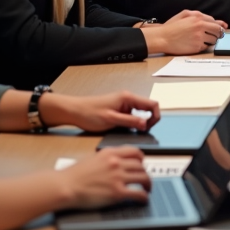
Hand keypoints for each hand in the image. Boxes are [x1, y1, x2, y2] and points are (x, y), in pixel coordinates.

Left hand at [40, 91, 160, 132]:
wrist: (74, 111)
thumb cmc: (89, 113)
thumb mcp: (111, 119)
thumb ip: (130, 121)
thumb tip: (145, 124)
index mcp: (128, 98)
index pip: (152, 104)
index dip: (156, 116)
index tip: (151, 128)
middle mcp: (127, 99)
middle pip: (148, 108)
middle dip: (149, 120)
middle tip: (142, 132)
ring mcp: (123, 104)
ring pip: (141, 113)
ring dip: (140, 122)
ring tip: (134, 132)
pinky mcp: (119, 110)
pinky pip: (132, 116)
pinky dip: (133, 123)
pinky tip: (126, 130)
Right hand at [56, 147, 151, 209]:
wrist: (65, 186)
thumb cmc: (73, 175)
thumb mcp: (92, 158)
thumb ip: (106, 159)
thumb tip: (116, 163)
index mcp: (110, 153)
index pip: (135, 152)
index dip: (142, 159)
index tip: (142, 164)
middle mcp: (116, 163)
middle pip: (141, 166)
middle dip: (144, 173)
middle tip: (144, 179)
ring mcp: (118, 177)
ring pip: (143, 178)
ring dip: (148, 184)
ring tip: (147, 189)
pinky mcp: (117, 192)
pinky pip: (138, 193)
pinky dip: (144, 196)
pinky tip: (143, 199)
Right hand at [143, 9, 224, 54]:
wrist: (162, 38)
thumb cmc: (172, 26)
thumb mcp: (184, 14)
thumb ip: (199, 15)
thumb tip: (216, 21)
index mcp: (198, 18)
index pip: (215, 22)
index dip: (218, 26)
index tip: (220, 29)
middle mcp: (200, 27)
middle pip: (218, 31)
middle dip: (218, 34)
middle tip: (215, 36)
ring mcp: (199, 37)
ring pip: (214, 40)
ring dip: (211, 40)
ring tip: (202, 39)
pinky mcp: (197, 47)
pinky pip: (206, 47)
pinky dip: (203, 46)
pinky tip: (195, 44)